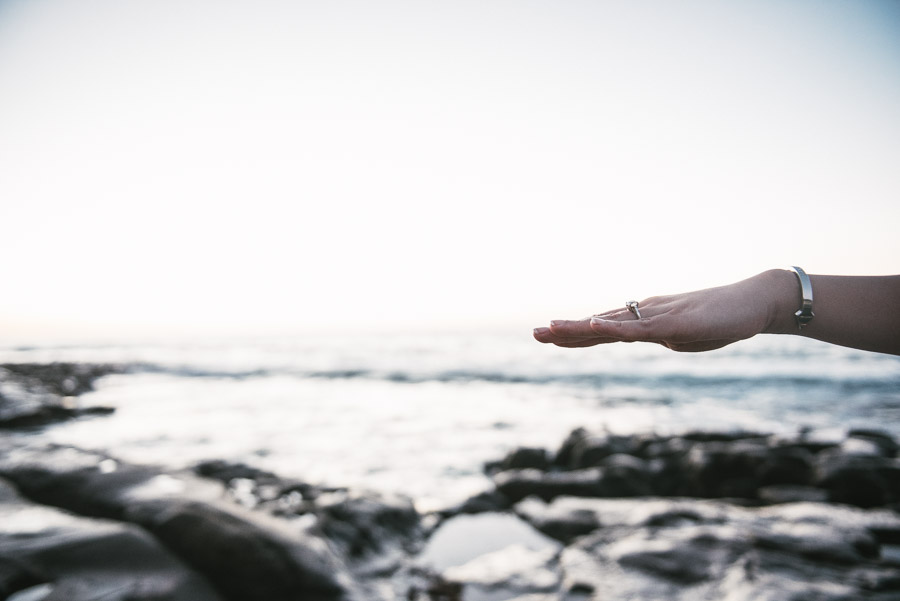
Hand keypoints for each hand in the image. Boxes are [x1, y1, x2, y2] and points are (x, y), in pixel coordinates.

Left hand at [533, 270, 793, 351]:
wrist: (754, 303)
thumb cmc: (722, 319)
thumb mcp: (686, 337)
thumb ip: (664, 338)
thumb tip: (651, 339)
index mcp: (645, 320)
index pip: (602, 330)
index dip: (574, 334)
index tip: (547, 335)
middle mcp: (645, 314)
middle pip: (598, 325)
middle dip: (565, 331)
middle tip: (534, 333)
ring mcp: (656, 318)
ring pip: (610, 324)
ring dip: (577, 328)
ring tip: (549, 329)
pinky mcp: (672, 324)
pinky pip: (637, 328)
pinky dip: (612, 327)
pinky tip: (592, 326)